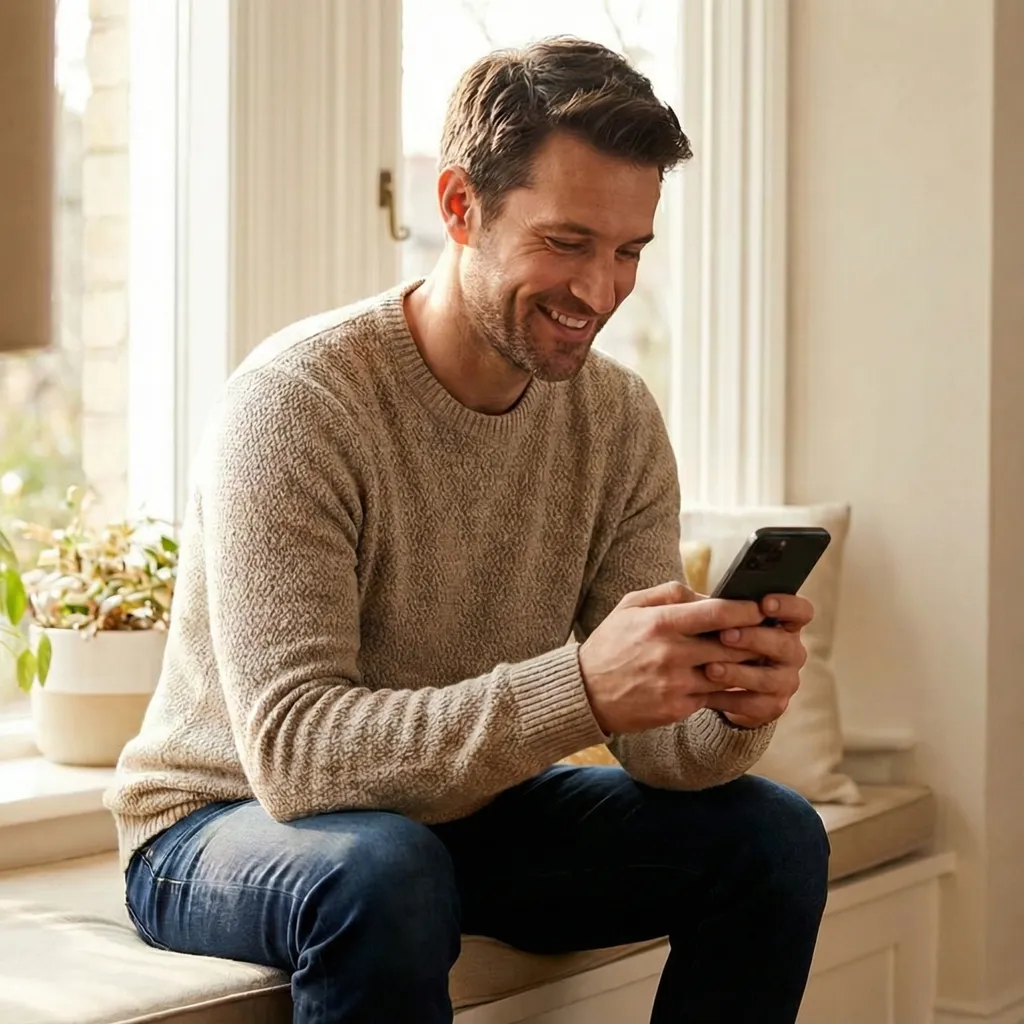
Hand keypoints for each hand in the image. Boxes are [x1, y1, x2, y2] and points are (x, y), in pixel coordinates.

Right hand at [578, 581, 766, 734]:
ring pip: (729, 674)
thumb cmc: (611, 643)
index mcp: (660, 623)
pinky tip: (741, 681)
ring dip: (748, 666)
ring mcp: (675, 684)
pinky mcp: (677, 708)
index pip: (717, 613)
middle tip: (771, 633)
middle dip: (755, 639)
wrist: (585, 692)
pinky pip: (716, 697)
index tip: (760, 608)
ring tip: (761, 657)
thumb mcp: (630, 606)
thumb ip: (670, 594)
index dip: (746, 610)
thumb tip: (708, 594)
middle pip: (732, 645)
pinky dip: (731, 689)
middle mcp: (671, 654)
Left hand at [701, 594, 813, 728]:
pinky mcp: (773, 705)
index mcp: (784, 624)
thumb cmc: (723, 641)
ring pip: (769, 678)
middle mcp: (791, 652)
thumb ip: (715, 608)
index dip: (787, 606)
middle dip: (753, 638)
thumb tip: (691, 596)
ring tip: (710, 668)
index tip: (764, 603)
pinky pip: (755, 704)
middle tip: (725, 635)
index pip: (801, 611)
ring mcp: (785, 680)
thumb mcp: (721, 622)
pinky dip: (729, 699)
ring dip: (738, 673)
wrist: (722, 685)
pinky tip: (706, 694)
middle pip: (783, 643)